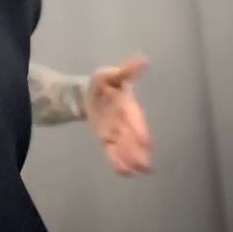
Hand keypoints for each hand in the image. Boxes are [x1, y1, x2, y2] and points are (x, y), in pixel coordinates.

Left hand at [84, 55, 151, 176]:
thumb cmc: (102, 84)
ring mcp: (117, 133)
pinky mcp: (106, 140)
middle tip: (146, 165)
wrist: (86, 95)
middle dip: (139, 151)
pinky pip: (113, 152)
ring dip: (131, 159)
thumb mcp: (110, 74)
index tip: (146, 142)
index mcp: (128, 107)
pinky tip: (123, 172)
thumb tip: (143, 59)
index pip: (136, 120)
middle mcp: (125, 123)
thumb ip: (125, 70)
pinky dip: (118, 162)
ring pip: (126, 148)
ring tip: (137, 171)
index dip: (140, 130)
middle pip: (133, 139)